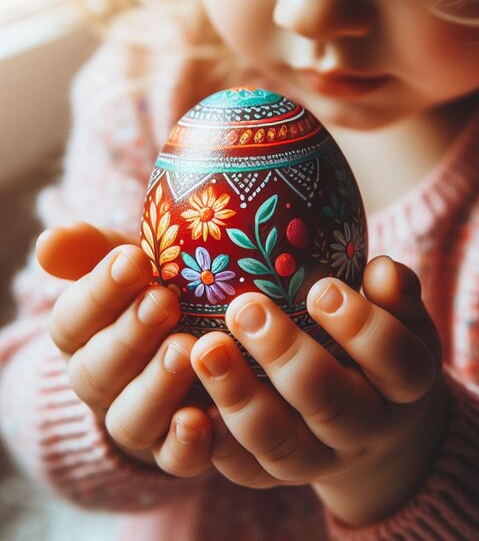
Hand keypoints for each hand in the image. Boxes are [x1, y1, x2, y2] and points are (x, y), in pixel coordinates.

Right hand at [36, 222, 213, 476]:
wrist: (197, 341)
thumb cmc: (163, 292)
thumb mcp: (135, 267)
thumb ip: (95, 252)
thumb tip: (49, 242)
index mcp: (86, 337)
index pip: (73, 320)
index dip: (99, 292)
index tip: (133, 259)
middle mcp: (103, 384)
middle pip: (98, 370)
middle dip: (130, 335)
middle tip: (163, 301)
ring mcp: (138, 420)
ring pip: (131, 418)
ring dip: (157, 385)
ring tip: (187, 349)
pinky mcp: (175, 450)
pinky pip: (174, 459)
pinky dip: (186, 444)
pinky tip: (206, 417)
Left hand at [190, 255, 447, 524]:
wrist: (375, 425)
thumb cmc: (380, 352)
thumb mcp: (404, 321)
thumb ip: (396, 295)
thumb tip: (382, 270)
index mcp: (405, 386)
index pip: (396, 361)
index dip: (361, 327)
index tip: (322, 289)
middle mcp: (367, 429)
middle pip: (332, 405)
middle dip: (286, 356)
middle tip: (246, 308)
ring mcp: (323, 458)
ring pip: (282, 444)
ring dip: (240, 398)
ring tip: (205, 349)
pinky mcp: (280, 474)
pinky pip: (248, 470)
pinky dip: (216, 445)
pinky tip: (189, 407)